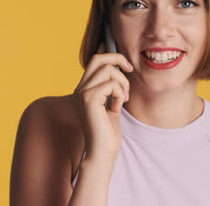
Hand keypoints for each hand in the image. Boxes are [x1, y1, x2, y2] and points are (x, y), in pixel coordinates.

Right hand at [71, 42, 132, 162]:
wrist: (102, 152)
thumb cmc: (108, 132)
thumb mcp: (110, 104)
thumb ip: (111, 88)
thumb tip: (119, 69)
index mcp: (83, 90)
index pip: (94, 61)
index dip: (112, 57)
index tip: (127, 67)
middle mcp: (79, 89)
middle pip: (97, 58)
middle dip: (117, 58)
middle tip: (130, 70)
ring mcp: (82, 93)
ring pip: (107, 70)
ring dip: (122, 83)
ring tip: (123, 99)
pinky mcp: (89, 99)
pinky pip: (111, 84)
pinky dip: (120, 94)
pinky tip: (117, 108)